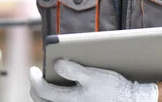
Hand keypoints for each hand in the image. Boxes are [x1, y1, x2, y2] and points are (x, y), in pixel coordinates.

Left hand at [29, 59, 157, 101]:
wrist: (128, 101)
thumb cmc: (111, 88)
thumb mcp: (93, 76)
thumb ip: (74, 70)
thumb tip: (57, 64)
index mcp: (70, 100)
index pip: (42, 91)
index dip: (34, 79)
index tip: (33, 69)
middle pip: (41, 100)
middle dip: (35, 87)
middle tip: (35, 75)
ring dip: (42, 95)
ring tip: (44, 83)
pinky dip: (53, 100)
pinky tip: (57, 91)